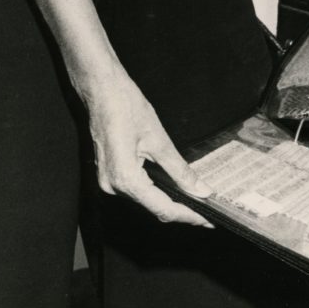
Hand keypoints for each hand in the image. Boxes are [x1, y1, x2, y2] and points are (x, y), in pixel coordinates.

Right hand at [85, 67, 212, 227]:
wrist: (100, 87)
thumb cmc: (125, 105)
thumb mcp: (158, 138)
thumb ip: (179, 169)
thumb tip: (199, 189)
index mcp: (125, 179)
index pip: (162, 208)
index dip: (188, 216)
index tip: (207, 219)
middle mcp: (112, 186)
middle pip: (153, 207)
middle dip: (180, 210)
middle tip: (206, 211)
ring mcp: (107, 181)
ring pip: (144, 199)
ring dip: (168, 200)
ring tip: (194, 200)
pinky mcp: (108, 173)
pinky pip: (135, 188)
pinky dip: (154, 190)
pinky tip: (171, 187)